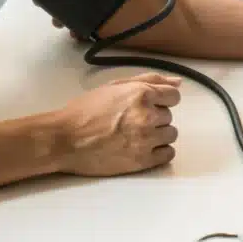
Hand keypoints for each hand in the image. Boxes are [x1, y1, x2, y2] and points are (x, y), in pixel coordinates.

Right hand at [54, 73, 181, 175]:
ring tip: (135, 136)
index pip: (174, 96)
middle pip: (169, 116)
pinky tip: (141, 148)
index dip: (161, 100)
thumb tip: (178, 82)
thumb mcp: (115, 87)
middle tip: (131, 122)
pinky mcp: (142, 161)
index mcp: (141, 94)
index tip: (147, 106)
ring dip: (157, 135)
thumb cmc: (85, 110)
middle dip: (154, 118)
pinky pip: (167, 154)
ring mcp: (146, 139)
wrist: (64, 139)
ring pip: (170, 135)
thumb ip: (149, 80)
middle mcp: (147, 116)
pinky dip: (158, 152)